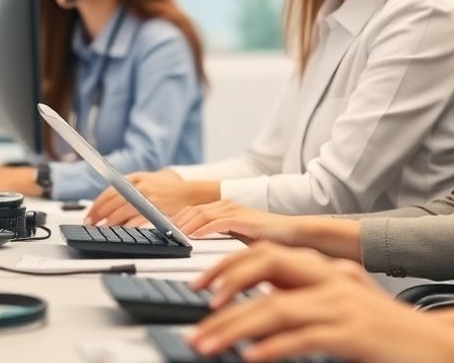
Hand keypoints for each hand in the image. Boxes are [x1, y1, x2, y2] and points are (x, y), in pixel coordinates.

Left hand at [84, 169, 217, 224]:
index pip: (109, 191)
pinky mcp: (156, 208)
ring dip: (110, 222)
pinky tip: (120, 231)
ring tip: (102, 229)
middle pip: (113, 202)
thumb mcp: (146, 181)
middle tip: (91, 224)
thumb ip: (128, 189)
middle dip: (99, 215)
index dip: (97, 205)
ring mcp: (147, 197)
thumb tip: (107, 205)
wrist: (188, 192)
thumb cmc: (165, 189)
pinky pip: (137, 219)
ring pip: (122, 211)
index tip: (89, 215)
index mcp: (134, 178)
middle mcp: (139, 185)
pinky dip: (127, 226)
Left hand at [173, 201, 297, 243]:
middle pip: (193, 210)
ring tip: (173, 237)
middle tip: (162, 235)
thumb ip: (219, 238)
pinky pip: (217, 223)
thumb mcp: (237, 237)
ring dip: (185, 226)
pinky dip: (202, 229)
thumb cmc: (267, 237)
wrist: (290, 232)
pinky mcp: (242, 219)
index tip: (163, 231)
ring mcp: (234, 210)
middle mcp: (227, 205)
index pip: (193, 210)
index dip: (177, 219)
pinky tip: (193, 237)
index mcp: (224, 208)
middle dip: (175, 222)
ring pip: (201, 215)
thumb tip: (199, 248)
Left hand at [188, 244, 453, 362]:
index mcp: (329, 271)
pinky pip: (304, 337)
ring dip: (235, 328)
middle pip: (267, 269)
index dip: (229, 267)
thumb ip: (304, 306)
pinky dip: (273, 347)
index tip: (200, 292)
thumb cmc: (390, 337)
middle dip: (223, 293)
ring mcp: (345, 305)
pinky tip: (249, 357)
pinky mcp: (355, 333)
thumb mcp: (343, 312)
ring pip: (276, 308)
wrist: (444, 349)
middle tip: (194, 324)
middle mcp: (334, 280)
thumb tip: (255, 317)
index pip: (268, 255)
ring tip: (207, 346)